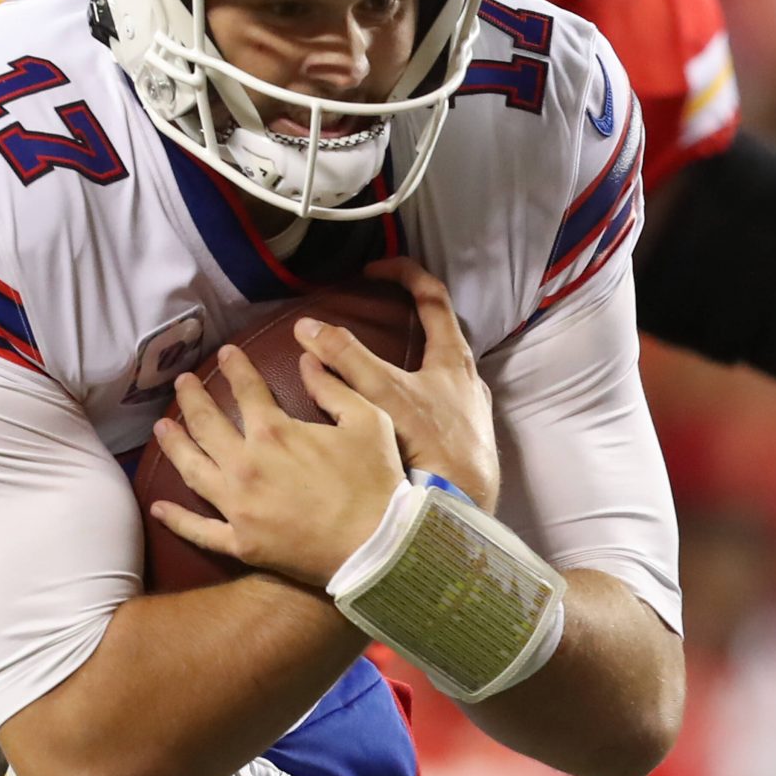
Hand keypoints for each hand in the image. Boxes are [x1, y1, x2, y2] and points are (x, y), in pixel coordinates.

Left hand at [147, 344, 404, 588]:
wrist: (378, 548)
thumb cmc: (378, 482)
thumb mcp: (367, 421)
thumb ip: (333, 387)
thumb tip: (307, 358)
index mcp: (274, 432)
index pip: (245, 389)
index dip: (235, 366)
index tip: (225, 352)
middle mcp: (245, 465)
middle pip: (206, 425)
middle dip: (191, 398)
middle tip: (182, 383)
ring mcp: (237, 506)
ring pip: (192, 470)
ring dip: (174, 445)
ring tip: (162, 427)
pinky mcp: (240, 543)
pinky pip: (199, 530)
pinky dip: (176, 519)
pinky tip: (159, 506)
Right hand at [299, 257, 499, 510]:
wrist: (465, 506)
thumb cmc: (432, 445)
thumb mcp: (383, 393)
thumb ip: (345, 358)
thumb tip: (306, 327)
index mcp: (454, 357)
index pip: (432, 295)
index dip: (402, 273)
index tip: (371, 270)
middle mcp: (468, 379)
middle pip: (438, 332)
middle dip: (405, 318)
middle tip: (373, 314)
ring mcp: (468, 410)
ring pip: (436, 372)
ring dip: (406, 362)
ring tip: (371, 368)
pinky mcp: (462, 439)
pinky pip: (434, 405)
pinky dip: (409, 399)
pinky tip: (389, 417)